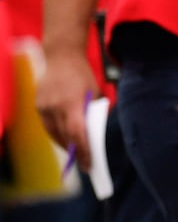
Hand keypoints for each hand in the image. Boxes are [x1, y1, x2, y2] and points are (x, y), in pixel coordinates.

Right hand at [36, 48, 97, 171]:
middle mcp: (54, 107)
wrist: (60, 56)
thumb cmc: (82, 73)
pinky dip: (57, 134)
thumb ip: (94, 111)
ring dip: (66, 145)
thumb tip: (95, 132)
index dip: (84, 150)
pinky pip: (47, 126)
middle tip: (86, 164)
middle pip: (65, 137)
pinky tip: (65, 140)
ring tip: (77, 155)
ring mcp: (43, 107)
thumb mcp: (95, 91)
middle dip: (76, 152)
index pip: (78, 133)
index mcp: (72, 102)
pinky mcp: (37, 106)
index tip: (90, 163)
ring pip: (54, 134)